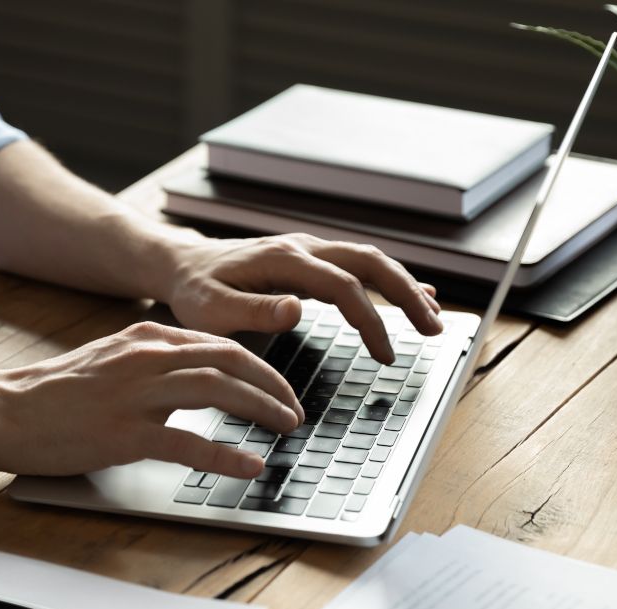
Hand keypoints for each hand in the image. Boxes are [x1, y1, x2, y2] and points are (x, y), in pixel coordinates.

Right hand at [0, 322, 304, 477]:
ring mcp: (136, 395)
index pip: (219, 344)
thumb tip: (196, 376)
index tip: (279, 387)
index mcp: (145, 339)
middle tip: (294, 410)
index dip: (259, 366)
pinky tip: (250, 466)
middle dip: (273, 384)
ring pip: (218, 391)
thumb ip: (152, 363)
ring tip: (286, 428)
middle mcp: (146, 359)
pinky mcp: (123, 433)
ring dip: (261, 409)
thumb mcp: (109, 360)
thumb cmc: (53, 393)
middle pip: (230, 361)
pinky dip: (225, 454)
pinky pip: (187, 443)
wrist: (2, 410)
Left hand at [162, 233, 441, 363]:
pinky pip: (358, 265)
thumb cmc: (194, 292)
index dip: (370, 320)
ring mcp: (308, 249)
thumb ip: (253, 311)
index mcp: (283, 260)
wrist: (181, 264)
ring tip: (432, 318)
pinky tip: (416, 294)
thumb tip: (296, 309)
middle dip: (407, 294)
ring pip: (370, 260)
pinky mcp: (310, 259)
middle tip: (435, 329)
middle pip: (370, 262)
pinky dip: (389, 280)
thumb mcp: (211, 310)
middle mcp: (302, 247)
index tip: (386, 355)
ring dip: (404, 286)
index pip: (343, 286)